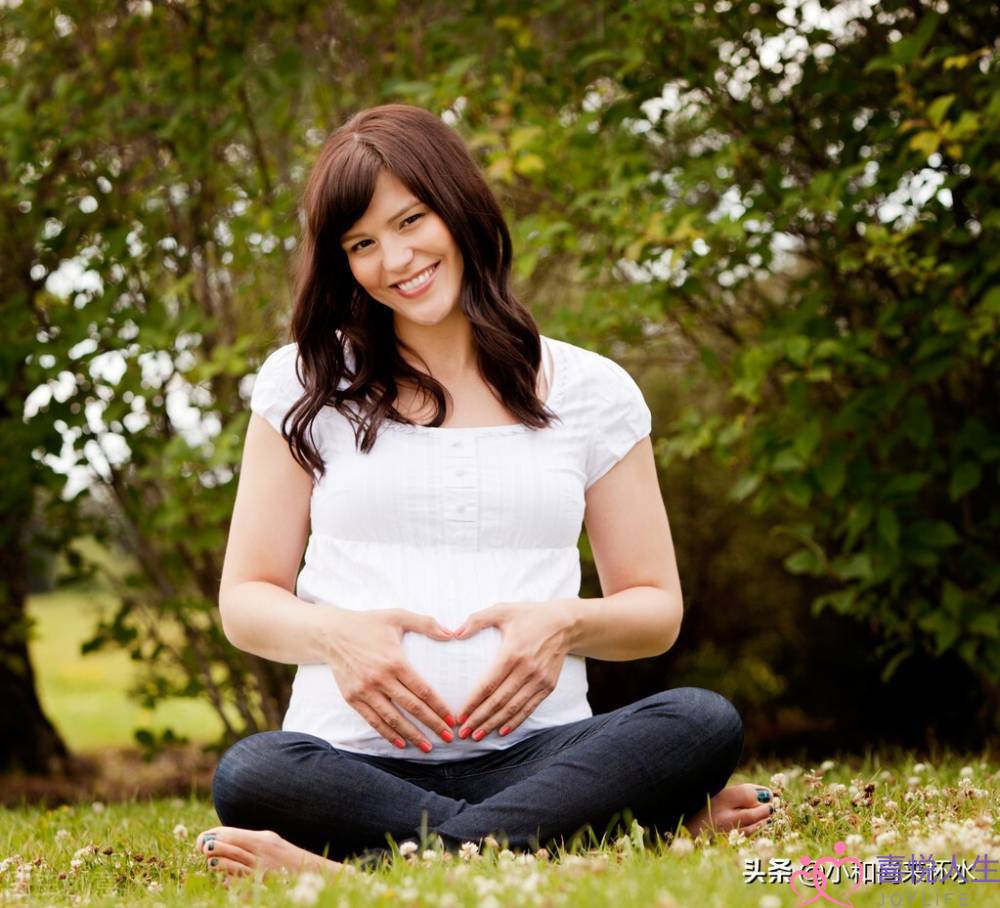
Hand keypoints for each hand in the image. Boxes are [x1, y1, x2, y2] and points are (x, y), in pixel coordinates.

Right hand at [324, 607, 457, 751]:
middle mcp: (380, 679)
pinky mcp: (352, 698)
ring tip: (427, 747)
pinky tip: (400, 743)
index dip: (439, 706)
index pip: (422, 690)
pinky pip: (373, 720)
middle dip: (432, 724)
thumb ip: (426, 624)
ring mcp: (365, 691)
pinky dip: (387, 733)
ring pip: (392, 718)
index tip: (452, 719)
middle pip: (412, 707)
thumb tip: (451, 633)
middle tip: (449, 738)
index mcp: (395, 661)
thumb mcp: (397, 616)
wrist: (332, 633)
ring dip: (411, 734)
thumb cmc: (368, 624)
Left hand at [452, 599, 574, 740]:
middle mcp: (527, 670)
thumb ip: (477, 620)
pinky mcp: (548, 686)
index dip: (473, 702)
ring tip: (477, 736)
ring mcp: (539, 680)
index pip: (489, 684)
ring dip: (494, 724)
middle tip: (463, 733)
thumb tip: (454, 633)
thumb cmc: (529, 615)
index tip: (460, 715)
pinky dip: (515, 721)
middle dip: (480, 719)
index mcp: (512, 653)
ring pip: (514, 708)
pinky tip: (502, 730)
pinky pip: (529, 708)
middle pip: (499, 701)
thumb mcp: (502, 610)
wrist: (565, 623)